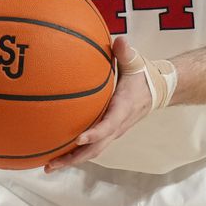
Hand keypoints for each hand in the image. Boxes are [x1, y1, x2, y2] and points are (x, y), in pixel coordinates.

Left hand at [44, 37, 151, 171]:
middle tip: (51, 164)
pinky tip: (56, 152)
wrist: (157, 91)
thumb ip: (126, 53)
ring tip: (48, 165)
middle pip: (96, 148)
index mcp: (123, 108)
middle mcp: (118, 125)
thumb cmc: (143, 75)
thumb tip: (120, 40)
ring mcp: (113, 131)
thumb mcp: (136, 63)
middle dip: (74, 157)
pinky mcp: (108, 132)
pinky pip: (92, 146)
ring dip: (72, 160)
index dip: (95, 133)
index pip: (109, 125)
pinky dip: (75, 152)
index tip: (78, 138)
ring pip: (93, 151)